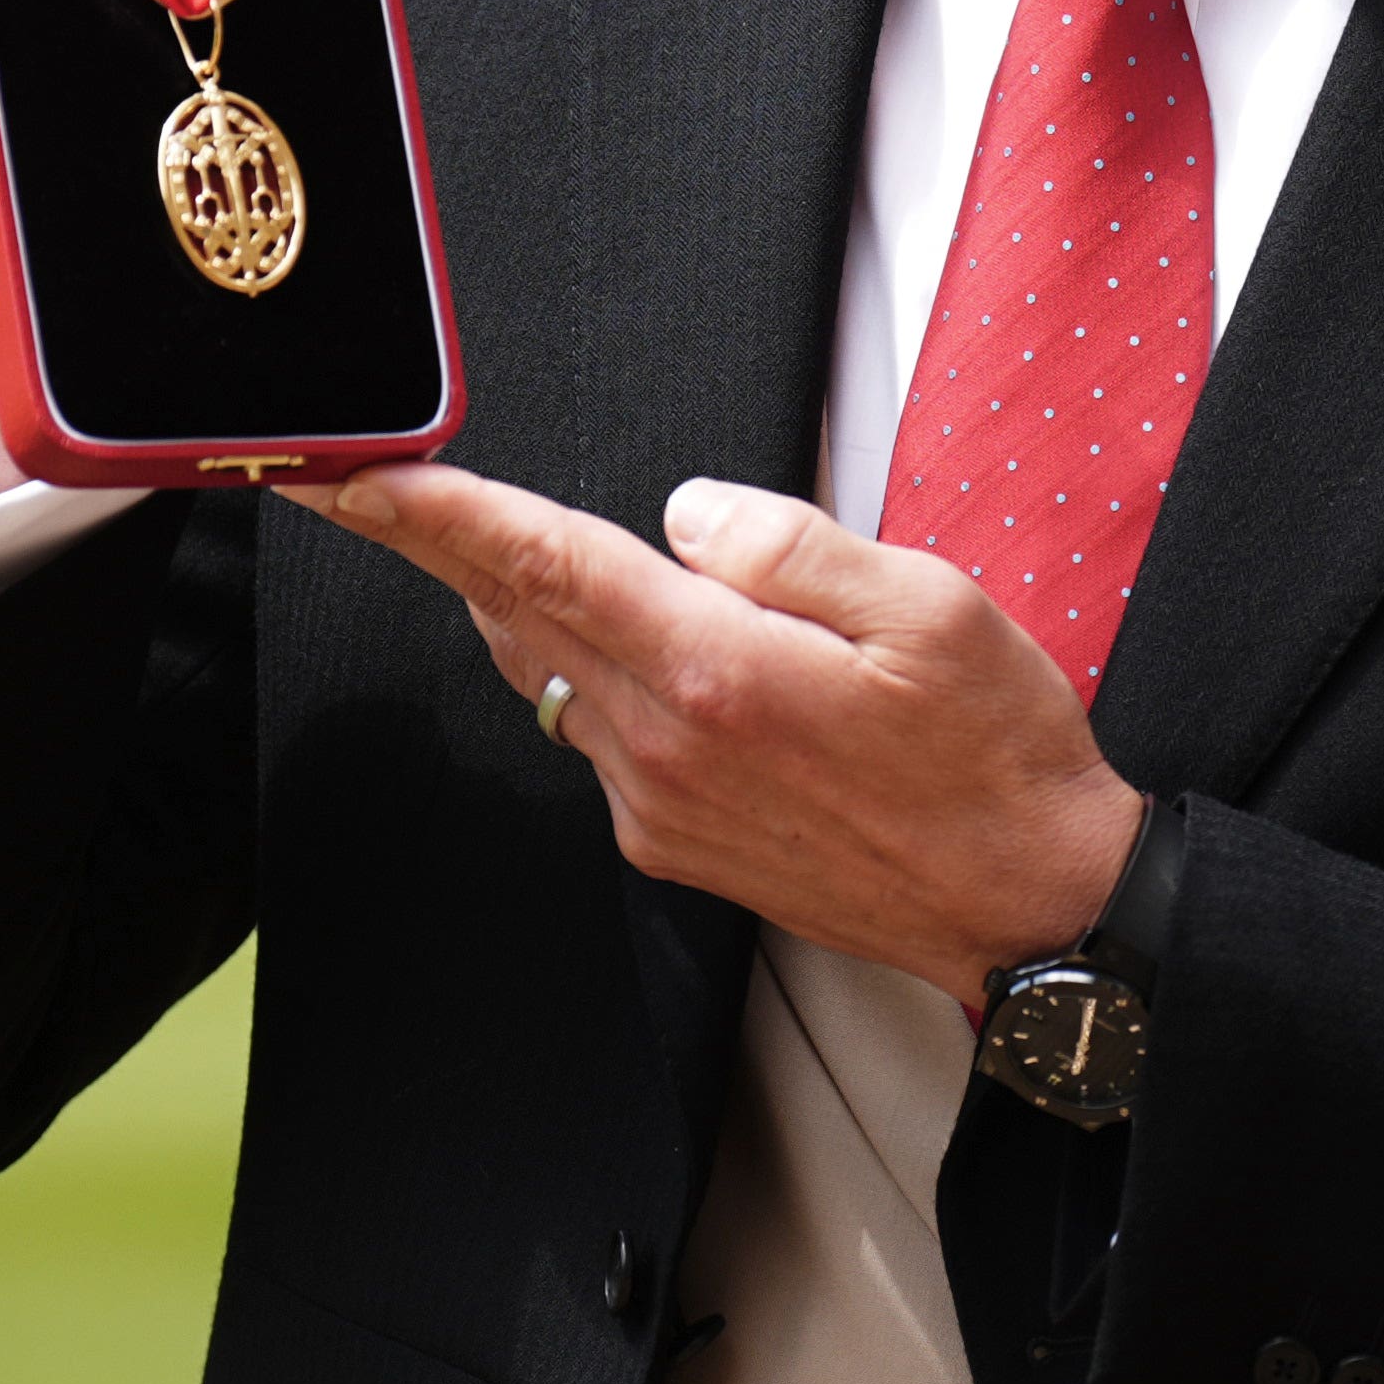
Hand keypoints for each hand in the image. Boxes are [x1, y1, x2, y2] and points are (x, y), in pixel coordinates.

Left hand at [284, 463, 1141, 1003]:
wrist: (1026, 905)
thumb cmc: (994, 754)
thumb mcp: (928, 605)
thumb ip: (789, 544)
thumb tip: (684, 513)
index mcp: (720, 671)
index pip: (547, 565)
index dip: (440, 513)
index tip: (358, 479)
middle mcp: (666, 745)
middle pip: (519, 615)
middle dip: (434, 544)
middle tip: (357, 488)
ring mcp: (659, 803)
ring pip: (551, 676)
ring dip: (514, 605)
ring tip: (482, 541)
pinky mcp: (670, 842)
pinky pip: (595, 734)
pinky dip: (585, 672)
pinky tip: (623, 640)